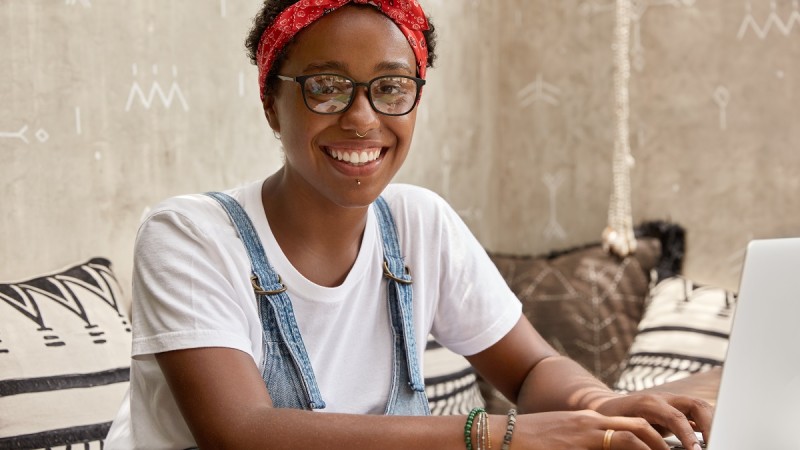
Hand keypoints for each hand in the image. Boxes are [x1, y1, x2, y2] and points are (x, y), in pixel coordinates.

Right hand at [508, 410, 669, 448]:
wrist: (503, 436)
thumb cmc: (529, 442)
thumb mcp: (563, 441)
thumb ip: (584, 443)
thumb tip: (603, 446)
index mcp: (588, 422)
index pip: (631, 425)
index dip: (654, 440)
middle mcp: (591, 423)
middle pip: (639, 426)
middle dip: (663, 443)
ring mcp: (586, 432)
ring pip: (633, 435)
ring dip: (655, 448)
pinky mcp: (579, 442)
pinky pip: (618, 444)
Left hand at [594, 392, 712, 449]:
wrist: (606, 406)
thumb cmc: (611, 420)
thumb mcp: (623, 429)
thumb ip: (639, 438)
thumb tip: (656, 448)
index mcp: (649, 403)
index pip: (676, 417)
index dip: (688, 436)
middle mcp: (664, 398)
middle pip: (696, 405)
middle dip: (710, 425)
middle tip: (716, 445)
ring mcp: (672, 401)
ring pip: (700, 407)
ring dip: (712, 424)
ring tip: (717, 443)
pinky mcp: (677, 408)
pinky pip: (697, 413)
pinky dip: (707, 424)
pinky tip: (711, 439)